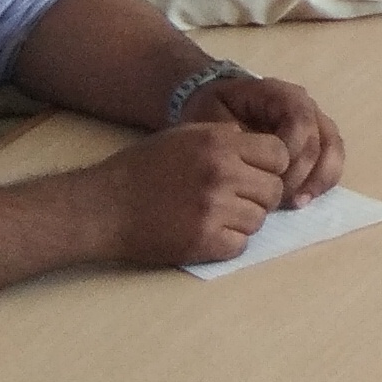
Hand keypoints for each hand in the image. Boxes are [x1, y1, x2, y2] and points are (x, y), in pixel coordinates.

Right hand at [89, 119, 287, 267]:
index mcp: (219, 143)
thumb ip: (224, 136)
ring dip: (243, 221)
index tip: (254, 175)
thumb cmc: (141, 168)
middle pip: (274, 190)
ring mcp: (214, 209)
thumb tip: (257, 143)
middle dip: (259, 196)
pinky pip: (240, 245)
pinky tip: (207, 234)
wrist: (102, 206)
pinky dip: (228, 243)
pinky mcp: (204, 241)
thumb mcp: (183, 136)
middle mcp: (222, 173)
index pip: (279, 154)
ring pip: (259, 220)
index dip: (270, 166)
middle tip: (234, 200)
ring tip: (215, 216)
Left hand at [180, 71, 341, 203]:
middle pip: (318, 139)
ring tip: (294, 203)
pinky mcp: (318, 140)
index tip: (267, 177)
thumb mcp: (213, 121)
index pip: (299, 120)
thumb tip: (254, 166)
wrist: (214, 108)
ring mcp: (315, 121)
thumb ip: (237, 139)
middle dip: (300, 173)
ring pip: (332, 150)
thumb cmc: (212, 116)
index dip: (290, 151)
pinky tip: (302, 200)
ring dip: (316, 180)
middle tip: (276, 198)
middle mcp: (303, 104)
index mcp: (278, 93)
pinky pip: (332, 160)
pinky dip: (322, 182)